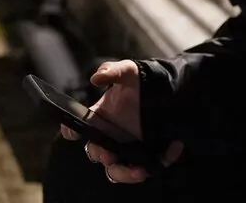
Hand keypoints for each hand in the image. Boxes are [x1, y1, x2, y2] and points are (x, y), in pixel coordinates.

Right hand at [61, 60, 183, 183]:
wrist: (167, 87)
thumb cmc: (140, 80)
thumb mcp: (128, 70)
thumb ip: (112, 71)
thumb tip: (96, 78)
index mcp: (99, 119)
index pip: (77, 128)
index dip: (72, 131)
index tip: (74, 133)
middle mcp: (110, 136)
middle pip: (98, 154)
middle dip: (102, 156)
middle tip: (109, 155)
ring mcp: (129, 147)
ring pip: (119, 170)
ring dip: (126, 174)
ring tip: (140, 171)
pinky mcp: (149, 153)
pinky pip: (154, 163)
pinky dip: (163, 159)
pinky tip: (174, 147)